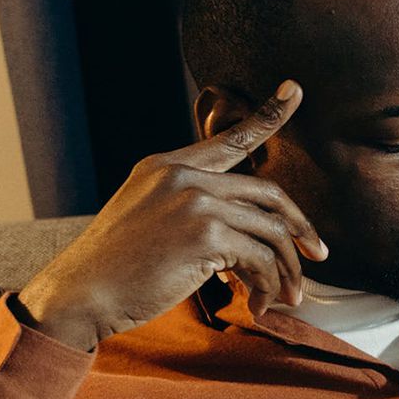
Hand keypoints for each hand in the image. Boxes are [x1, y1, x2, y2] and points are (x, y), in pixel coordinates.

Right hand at [17, 81, 328, 350]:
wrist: (80, 295)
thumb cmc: (115, 272)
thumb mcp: (149, 223)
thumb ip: (192, 213)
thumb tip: (248, 239)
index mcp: (166, 166)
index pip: (228, 140)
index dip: (268, 117)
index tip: (294, 90)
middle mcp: (182, 175)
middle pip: (269, 193)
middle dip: (301, 229)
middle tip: (318, 256)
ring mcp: (195, 200)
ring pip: (271, 232)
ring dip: (286, 271)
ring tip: (286, 298)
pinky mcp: (205, 232)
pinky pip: (260, 259)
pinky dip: (267, 286)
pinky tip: (257, 307)